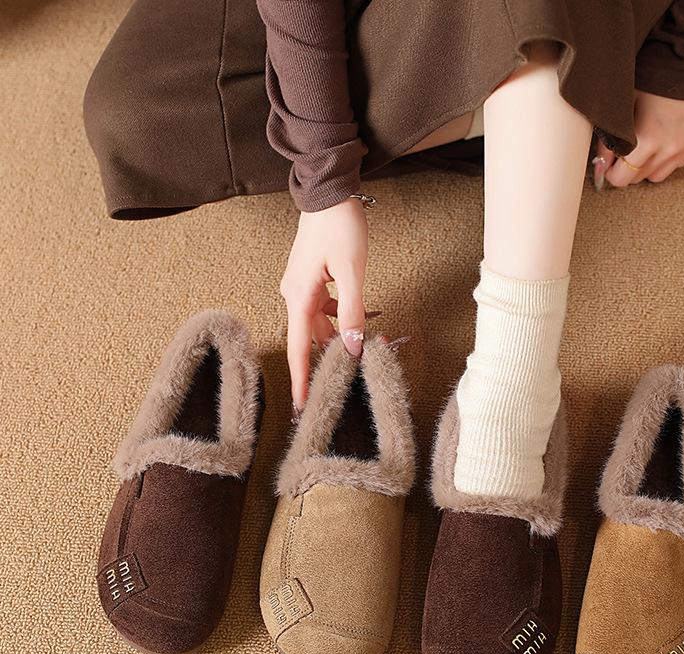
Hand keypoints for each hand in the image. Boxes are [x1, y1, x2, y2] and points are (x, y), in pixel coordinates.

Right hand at [280, 196, 367, 412]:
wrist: (329, 191)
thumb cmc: (340, 226)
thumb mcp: (352, 271)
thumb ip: (353, 311)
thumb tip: (354, 346)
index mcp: (299, 298)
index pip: (300, 349)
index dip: (302, 379)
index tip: (301, 407)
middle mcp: (294, 296)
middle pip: (311, 340)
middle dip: (328, 360)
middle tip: (346, 382)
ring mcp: (301, 288)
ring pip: (319, 325)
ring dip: (339, 337)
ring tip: (364, 348)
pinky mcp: (310, 280)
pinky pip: (323, 310)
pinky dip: (340, 319)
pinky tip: (360, 319)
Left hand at [594, 90, 683, 187]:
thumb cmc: (653, 80)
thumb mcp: (624, 106)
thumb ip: (610, 138)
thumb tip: (601, 163)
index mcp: (647, 141)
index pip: (622, 178)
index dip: (612, 173)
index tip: (610, 165)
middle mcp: (668, 150)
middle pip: (638, 178)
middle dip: (628, 169)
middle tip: (624, 154)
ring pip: (657, 175)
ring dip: (647, 167)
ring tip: (645, 147)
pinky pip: (676, 164)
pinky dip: (666, 158)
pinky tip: (664, 140)